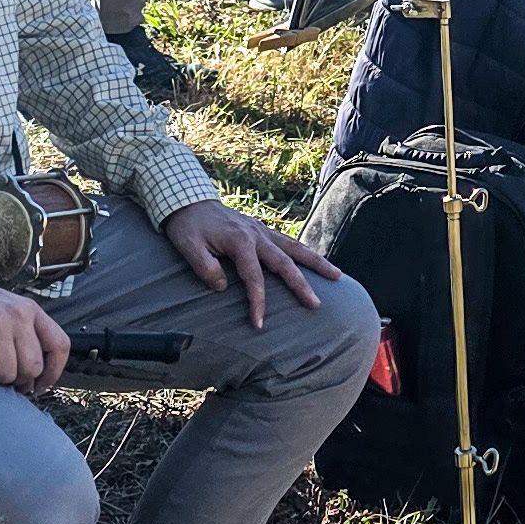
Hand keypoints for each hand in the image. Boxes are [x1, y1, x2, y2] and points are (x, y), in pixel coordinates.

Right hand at [0, 260, 70, 389]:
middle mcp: (17, 314)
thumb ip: (25, 334)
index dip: (53, 373)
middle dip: (16, 380)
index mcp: (31, 310)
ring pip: (6, 373)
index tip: (39, 386)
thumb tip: (35, 377)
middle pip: (32, 367)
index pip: (59, 345)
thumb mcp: (7, 309)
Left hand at [164, 198, 329, 329]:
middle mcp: (257, 234)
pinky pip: (288, 242)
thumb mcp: (188, 246)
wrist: (189, 200)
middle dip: (302, 284)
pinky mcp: (262, 230)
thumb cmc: (188, 226)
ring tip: (337, 276)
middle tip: (316, 304)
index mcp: (240, 241)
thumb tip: (222, 287)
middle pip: (285, 261)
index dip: (258, 301)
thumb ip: (205, 267)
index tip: (259, 323)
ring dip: (316, 262)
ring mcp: (262, 230)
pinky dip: (304, 252)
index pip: (254, 277)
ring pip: (295, 248)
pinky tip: (315, 262)